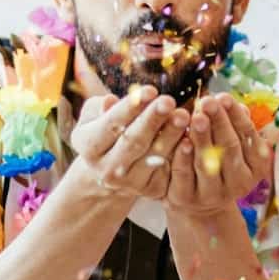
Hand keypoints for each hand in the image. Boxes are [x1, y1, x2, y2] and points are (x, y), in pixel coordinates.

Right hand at [70, 86, 188, 199]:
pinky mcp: (151, 189)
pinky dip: (180, 152)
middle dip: (153, 120)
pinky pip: (169, 168)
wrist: (109, 171)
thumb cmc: (105, 132)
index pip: (111, 124)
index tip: (150, 90)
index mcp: (88, 147)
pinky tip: (190, 136)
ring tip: (183, 115)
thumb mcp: (95, 117)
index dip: (131, 107)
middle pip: (134, 141)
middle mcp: (106, 169)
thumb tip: (110, 100)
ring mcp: (129, 182)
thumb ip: (101, 108)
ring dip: (171, 135)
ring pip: (154, 156)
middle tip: (169, 101)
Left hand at [167, 93, 270, 215]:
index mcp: (256, 167)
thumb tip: (235, 103)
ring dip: (202, 138)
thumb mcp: (233, 145)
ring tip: (197, 116)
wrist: (201, 203)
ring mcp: (213, 194)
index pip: (248, 136)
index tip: (224, 96)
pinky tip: (181, 141)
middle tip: (208, 101)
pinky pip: (185, 176)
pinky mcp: (187, 199)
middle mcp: (239, 183)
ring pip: (207, 163)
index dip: (236, 116)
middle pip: (229, 148)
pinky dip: (183, 158)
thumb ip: (234, 125)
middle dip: (219, 122)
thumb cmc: (219, 163)